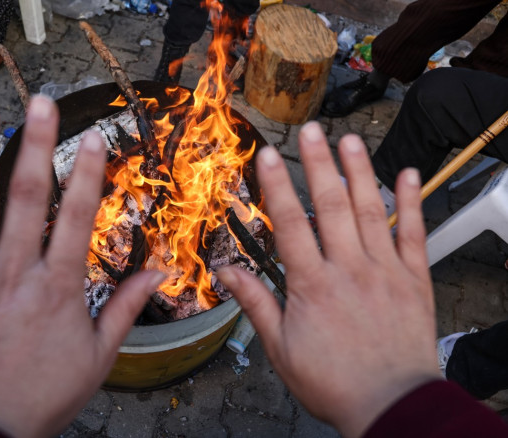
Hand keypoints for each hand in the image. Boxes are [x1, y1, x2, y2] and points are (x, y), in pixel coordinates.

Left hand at [0, 95, 163, 436]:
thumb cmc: (40, 396)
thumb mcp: (98, 358)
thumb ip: (126, 310)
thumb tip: (161, 274)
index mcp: (59, 287)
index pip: (79, 217)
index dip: (89, 173)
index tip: (95, 137)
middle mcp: (16, 272)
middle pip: (28, 197)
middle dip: (37, 144)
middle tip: (42, 103)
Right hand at [217, 122, 440, 437]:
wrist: (392, 406)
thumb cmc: (332, 381)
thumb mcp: (281, 348)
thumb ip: (256, 303)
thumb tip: (226, 272)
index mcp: (312, 284)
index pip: (289, 224)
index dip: (277, 187)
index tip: (268, 155)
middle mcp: (349, 268)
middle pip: (331, 206)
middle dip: (319, 164)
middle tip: (312, 129)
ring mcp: (385, 270)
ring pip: (370, 211)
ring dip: (359, 172)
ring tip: (349, 140)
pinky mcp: (415, 279)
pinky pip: (414, 233)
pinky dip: (410, 202)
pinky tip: (406, 174)